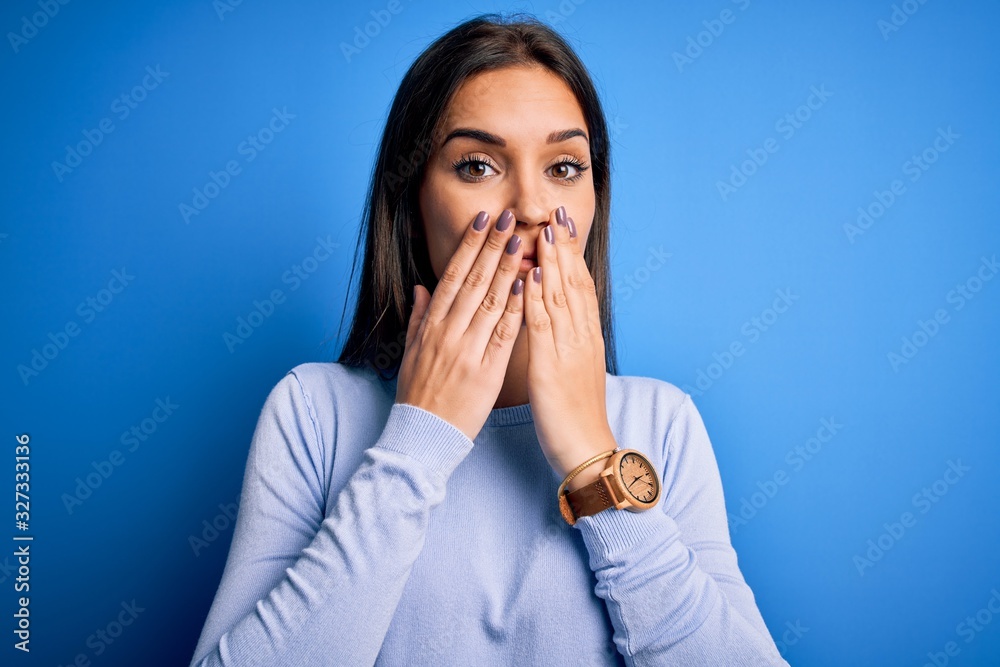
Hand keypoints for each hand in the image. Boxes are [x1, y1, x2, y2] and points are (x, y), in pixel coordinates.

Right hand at [395, 209, 525, 441]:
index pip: (453, 275)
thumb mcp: (411, 351)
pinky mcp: (485, 371)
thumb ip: (420, 317)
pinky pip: (502, 334)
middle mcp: (448, 332)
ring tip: (522, 240)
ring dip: (507, 268)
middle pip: (473, 280)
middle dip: (491, 245)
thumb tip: (423, 287)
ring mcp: (466, 350)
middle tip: (507, 216)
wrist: (422, 436)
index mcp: (432, 325)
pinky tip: (527, 286)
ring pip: (490, 301)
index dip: (469, 245)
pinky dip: (514, 308)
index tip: (483, 219)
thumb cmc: (418, 394)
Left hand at [523, 206, 617, 488]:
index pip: (579, 287)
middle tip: (557, 213)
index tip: (562, 226)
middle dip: (564, 247)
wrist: (588, 450)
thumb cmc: (575, 414)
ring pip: (561, 296)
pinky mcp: (555, 365)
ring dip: (553, 261)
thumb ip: (562, 343)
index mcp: (584, 337)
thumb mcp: (571, 370)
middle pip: (574, 283)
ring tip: (545, 230)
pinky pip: (545, 324)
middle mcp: (581, 337)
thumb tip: (552, 322)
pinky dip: (539, 296)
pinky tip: (532, 274)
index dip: (570, 255)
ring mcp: (570, 349)